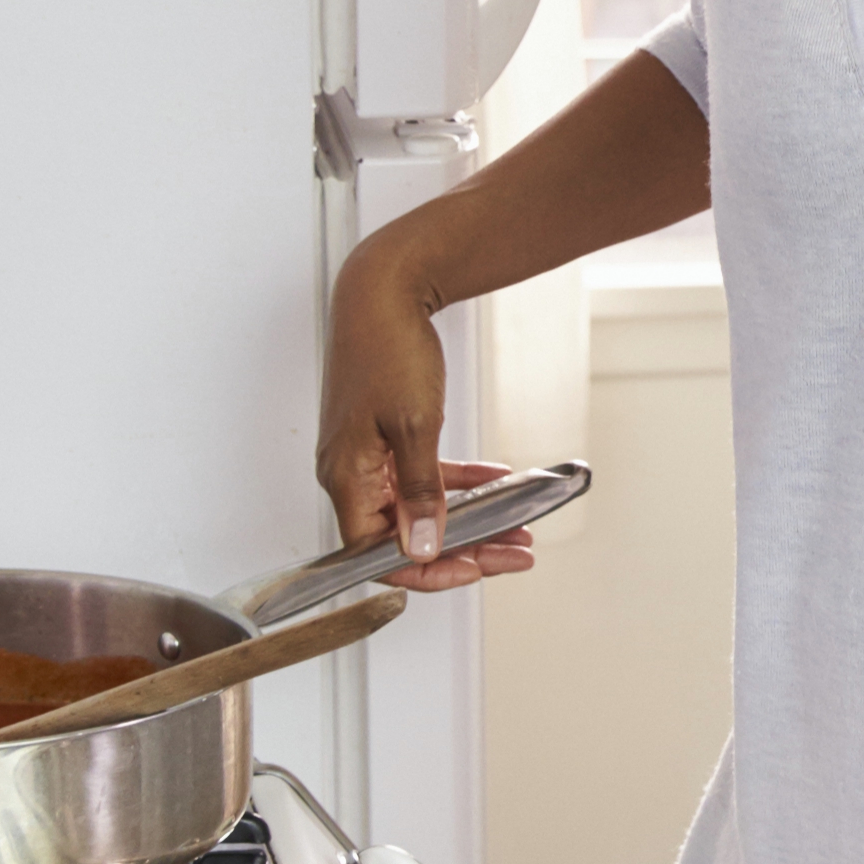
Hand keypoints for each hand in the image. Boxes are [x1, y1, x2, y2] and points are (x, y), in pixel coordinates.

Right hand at [317, 265, 546, 593]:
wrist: (382, 292)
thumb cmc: (388, 350)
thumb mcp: (415, 426)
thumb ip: (421, 493)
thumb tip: (420, 549)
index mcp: (346, 479)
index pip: (378, 555)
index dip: (429, 571)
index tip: (478, 569)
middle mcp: (351, 474)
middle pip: (405, 535)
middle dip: (466, 548)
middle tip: (516, 553)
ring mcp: (367, 457)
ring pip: (420, 508)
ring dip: (471, 519)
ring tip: (517, 529)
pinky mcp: (384, 439)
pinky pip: (423, 476)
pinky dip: (461, 483)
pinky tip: (500, 482)